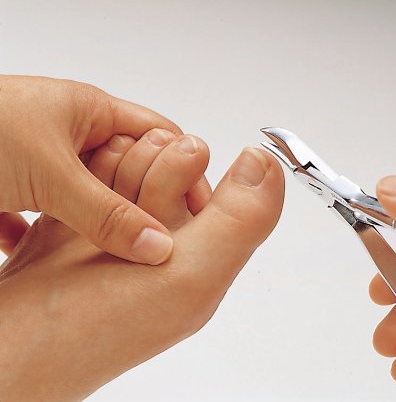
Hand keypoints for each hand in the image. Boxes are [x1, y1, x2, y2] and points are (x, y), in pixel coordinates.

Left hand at [0, 75, 209, 264]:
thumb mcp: (50, 174)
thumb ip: (106, 214)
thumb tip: (159, 247)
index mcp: (90, 112)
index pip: (160, 136)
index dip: (185, 171)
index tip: (197, 213)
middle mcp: (71, 133)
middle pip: (129, 170)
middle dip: (145, 204)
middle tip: (161, 242)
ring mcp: (42, 159)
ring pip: (91, 196)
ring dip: (101, 223)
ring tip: (121, 256)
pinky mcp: (13, 185)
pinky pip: (49, 214)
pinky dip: (53, 237)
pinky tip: (59, 260)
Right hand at [0, 132, 283, 400]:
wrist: (14, 342)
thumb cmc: (100, 325)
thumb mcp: (192, 276)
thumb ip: (241, 221)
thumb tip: (266, 164)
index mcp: (204, 247)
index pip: (212, 173)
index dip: (180, 169)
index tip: (155, 196)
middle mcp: (169, 233)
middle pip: (168, 156)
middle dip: (140, 175)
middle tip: (120, 217)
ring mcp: (127, 222)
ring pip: (133, 156)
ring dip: (108, 176)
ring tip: (90, 220)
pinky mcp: (90, 216)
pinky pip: (97, 167)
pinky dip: (84, 177)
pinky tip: (73, 206)